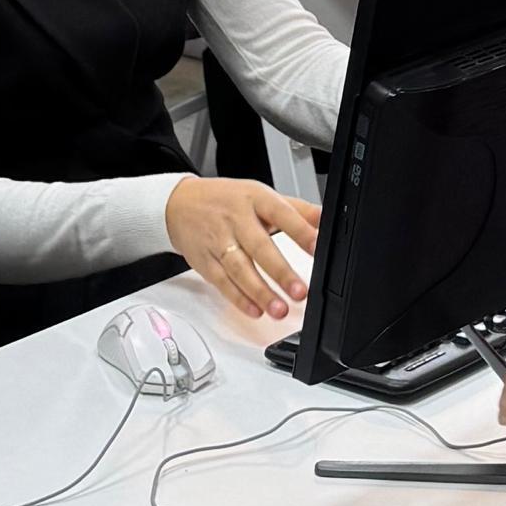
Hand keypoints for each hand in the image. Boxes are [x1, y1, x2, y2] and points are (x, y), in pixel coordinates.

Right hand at [165, 173, 318, 317]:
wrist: (179, 204)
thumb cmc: (226, 200)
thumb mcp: (261, 195)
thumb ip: (296, 210)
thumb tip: (326, 219)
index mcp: (255, 199)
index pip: (282, 214)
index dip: (300, 231)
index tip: (317, 247)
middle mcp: (235, 220)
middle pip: (259, 247)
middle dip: (281, 272)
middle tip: (300, 292)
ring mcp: (218, 241)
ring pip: (240, 270)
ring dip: (260, 292)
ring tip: (280, 310)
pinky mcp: (204, 261)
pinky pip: (222, 283)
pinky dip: (239, 299)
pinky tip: (255, 310)